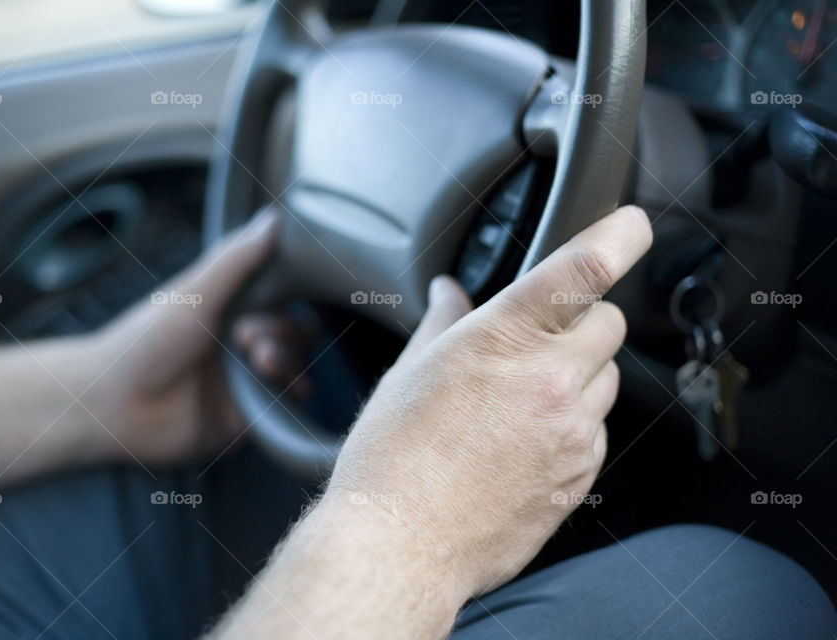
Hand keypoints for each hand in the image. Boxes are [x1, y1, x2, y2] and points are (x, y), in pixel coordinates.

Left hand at [84, 209, 305, 464]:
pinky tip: (278, 390)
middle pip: (297, 339)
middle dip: (287, 336)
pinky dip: (289, 398)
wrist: (112, 404)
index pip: (284, 303)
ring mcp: (244, 385)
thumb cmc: (143, 342)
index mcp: (231, 313)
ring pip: (297, 371)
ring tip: (260, 364)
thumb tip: (273, 219)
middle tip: (249, 341)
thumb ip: (236, 259)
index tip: (269, 305)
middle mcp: (241, 348)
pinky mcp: (245, 420)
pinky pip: (284, 409)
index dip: (286, 304)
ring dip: (290, 364)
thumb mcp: (194, 293)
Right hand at [322, 205, 652, 600]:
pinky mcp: (581, 475)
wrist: (402, 544)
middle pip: (610, 322)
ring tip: (521, 403)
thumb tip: (450, 293)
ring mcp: (572, 432)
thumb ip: (443, 321)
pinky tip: (524, 443)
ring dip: (580, 375)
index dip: (621, 235)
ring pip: (609, 378)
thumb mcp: (409, 373)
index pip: (587, 267)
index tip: (632, 225)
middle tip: (536, 341)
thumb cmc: (393, 460)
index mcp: (503, 339)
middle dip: (582, 320)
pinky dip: (575, 424)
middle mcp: (550, 381)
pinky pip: (599, 430)